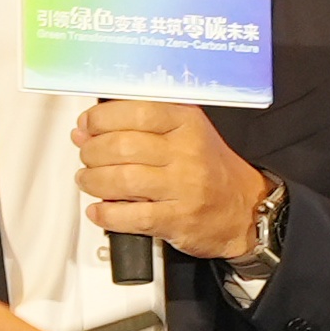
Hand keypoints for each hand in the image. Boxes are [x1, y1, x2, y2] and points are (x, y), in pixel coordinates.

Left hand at [72, 101, 269, 259]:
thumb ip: (136, 126)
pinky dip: (107, 215)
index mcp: (186, 122)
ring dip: (93, 181)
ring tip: (86, 180)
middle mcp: (186, 151)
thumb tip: (84, 130)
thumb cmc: (207, 167)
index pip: (136, 110)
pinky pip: (133, 217)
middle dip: (92, 151)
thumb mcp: (182, 131)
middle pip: (123, 146)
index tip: (86, 124)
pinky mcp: (179, 220)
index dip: (101, 118)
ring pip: (122, 180)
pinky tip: (98, 211)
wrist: (244, 209)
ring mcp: (184, 187)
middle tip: (85, 155)